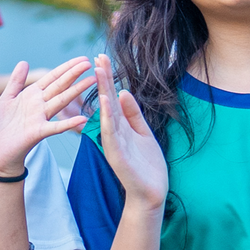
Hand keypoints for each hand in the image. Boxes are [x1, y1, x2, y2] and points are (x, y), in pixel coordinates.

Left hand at [0, 56, 95, 171]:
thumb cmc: (2, 127)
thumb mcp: (7, 99)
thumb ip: (16, 81)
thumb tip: (24, 62)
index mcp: (32, 95)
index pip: (52, 78)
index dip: (66, 67)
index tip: (82, 58)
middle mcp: (39, 105)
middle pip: (60, 86)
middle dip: (74, 74)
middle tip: (91, 63)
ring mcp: (40, 118)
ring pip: (61, 101)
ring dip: (76, 91)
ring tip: (92, 81)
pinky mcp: (37, 132)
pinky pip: (55, 127)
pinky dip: (68, 123)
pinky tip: (82, 119)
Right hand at [93, 53, 166, 207]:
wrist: (151, 192)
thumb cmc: (147, 165)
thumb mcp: (143, 133)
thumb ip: (133, 114)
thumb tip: (124, 92)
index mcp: (120, 126)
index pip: (112, 97)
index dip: (107, 78)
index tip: (101, 58)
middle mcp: (113, 132)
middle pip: (106, 101)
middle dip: (103, 79)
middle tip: (97, 57)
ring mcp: (114, 143)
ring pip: (106, 113)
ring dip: (103, 93)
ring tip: (99, 73)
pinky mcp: (116, 155)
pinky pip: (111, 133)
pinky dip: (108, 118)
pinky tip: (106, 104)